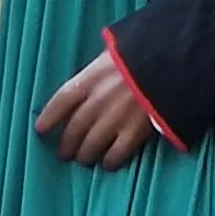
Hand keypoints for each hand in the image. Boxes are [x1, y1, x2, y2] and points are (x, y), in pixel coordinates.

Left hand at [32, 52, 156, 169]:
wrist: (174, 59)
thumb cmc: (146, 51)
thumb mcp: (119, 51)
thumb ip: (103, 66)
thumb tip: (97, 72)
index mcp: (90, 78)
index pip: (60, 101)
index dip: (48, 117)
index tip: (41, 130)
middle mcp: (97, 101)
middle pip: (74, 129)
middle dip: (67, 144)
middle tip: (65, 153)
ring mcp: (115, 118)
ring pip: (91, 145)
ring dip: (85, 155)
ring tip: (84, 160)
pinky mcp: (135, 131)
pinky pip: (116, 153)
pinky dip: (110, 161)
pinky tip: (108, 164)